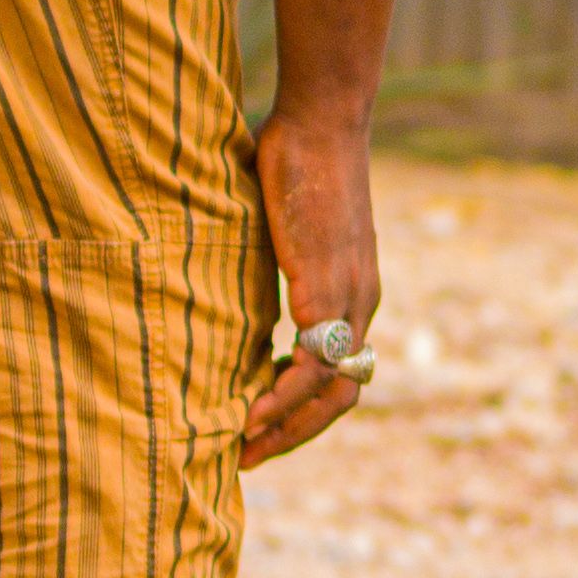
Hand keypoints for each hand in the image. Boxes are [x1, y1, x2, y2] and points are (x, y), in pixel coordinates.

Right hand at [240, 112, 376, 470]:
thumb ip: (262, 254)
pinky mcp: (330, 289)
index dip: (302, 407)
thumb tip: (216, 256)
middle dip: (295, 434)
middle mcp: (361, 304)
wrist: (323, 121)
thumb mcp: (277, 222)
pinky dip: (282, 398)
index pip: (339, 373)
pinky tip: (248, 415)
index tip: (258, 425)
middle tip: (250, 456)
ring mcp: (351, 300)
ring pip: (333, 392)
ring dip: (288, 428)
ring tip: (244, 449)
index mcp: (353, 292)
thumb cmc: (296, 156)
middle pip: (342, 397)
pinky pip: (313, 366)